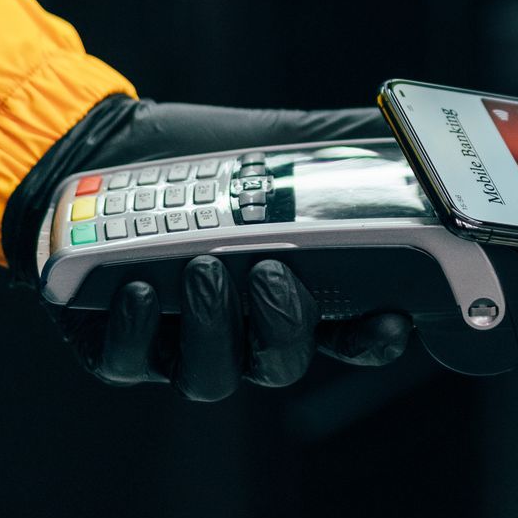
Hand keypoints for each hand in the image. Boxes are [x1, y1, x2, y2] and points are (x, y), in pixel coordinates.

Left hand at [6, 100, 411, 399]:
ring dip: (215, 327)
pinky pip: (133, 364)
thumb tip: (416, 141)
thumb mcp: (278, 141)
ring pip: (213, 376)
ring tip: (202, 266)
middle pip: (282, 364)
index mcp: (295, 292)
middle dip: (282, 328)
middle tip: (268, 272)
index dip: (372, 340)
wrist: (101, 150)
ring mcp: (183, 343)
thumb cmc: (198, 155)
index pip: (349, 337)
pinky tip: (139, 290)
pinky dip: (138, 333)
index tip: (388, 318)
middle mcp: (244, 328)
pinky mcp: (120, 346)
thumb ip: (345, 146)